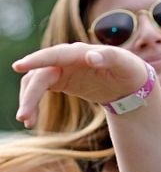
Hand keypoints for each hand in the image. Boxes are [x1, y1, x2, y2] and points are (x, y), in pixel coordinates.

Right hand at [13, 43, 149, 127]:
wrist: (130, 82)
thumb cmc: (129, 69)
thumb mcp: (125, 64)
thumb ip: (109, 57)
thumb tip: (90, 57)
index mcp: (81, 51)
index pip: (56, 55)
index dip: (38, 60)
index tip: (19, 66)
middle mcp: (66, 58)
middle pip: (40, 73)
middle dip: (30, 94)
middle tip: (23, 116)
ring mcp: (61, 69)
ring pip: (35, 82)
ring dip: (28, 100)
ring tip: (27, 120)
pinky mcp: (59, 81)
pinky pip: (39, 90)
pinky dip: (33, 103)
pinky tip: (32, 120)